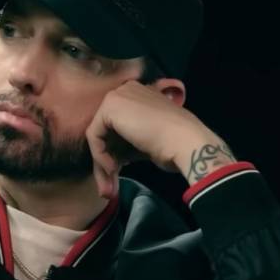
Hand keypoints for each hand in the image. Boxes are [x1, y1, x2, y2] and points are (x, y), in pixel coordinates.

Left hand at [85, 80, 235, 198]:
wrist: (186, 141)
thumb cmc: (173, 144)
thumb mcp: (145, 141)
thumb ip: (128, 142)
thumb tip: (112, 158)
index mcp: (137, 96)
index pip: (115, 127)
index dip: (114, 153)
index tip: (118, 174)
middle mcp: (125, 92)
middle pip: (105, 132)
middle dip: (105, 163)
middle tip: (109, 188)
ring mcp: (118, 96)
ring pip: (98, 135)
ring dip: (101, 165)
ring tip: (108, 188)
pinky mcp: (110, 107)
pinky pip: (94, 135)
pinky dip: (100, 155)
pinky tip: (112, 168)